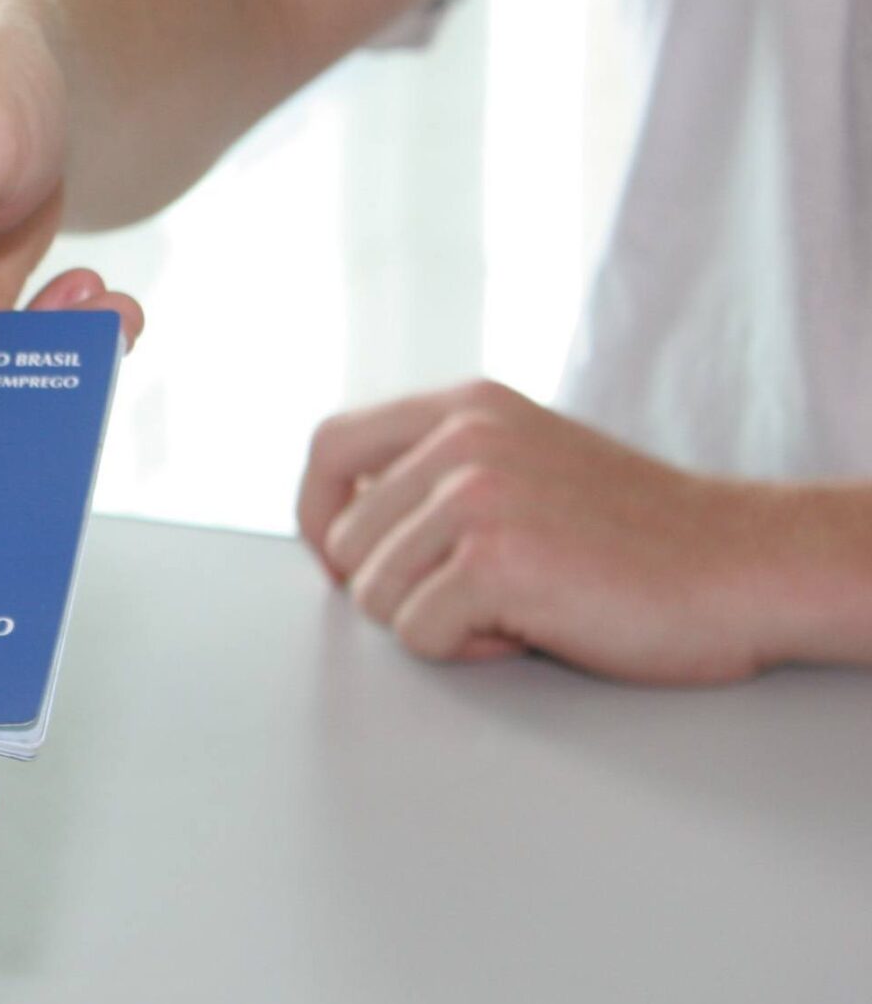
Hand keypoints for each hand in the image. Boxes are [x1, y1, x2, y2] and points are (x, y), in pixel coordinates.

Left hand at [296, 380, 790, 684]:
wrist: (741, 565)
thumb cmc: (635, 534)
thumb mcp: (525, 461)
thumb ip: (439, 470)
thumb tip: (343, 519)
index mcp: (464, 407)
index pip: (329, 447)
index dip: (318, 515)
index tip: (343, 561)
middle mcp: (462, 439)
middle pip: (345, 542)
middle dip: (394, 589)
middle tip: (476, 597)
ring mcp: (475, 495)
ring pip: (373, 595)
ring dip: (434, 622)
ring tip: (514, 607)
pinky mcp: (492, 560)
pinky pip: (418, 635)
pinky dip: (467, 652)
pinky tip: (532, 629)